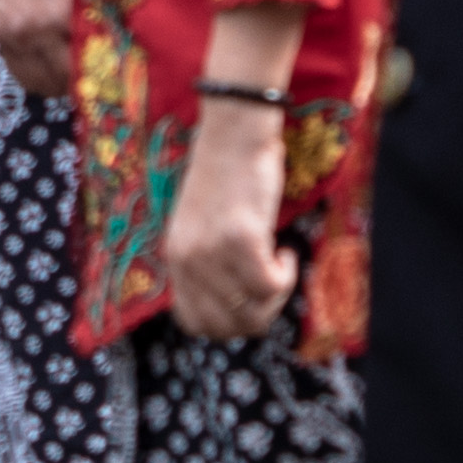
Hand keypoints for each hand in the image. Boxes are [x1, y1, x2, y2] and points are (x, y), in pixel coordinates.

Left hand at [162, 96, 297, 339]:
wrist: (234, 137)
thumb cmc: (226, 181)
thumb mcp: (203, 230)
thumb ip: (209, 268)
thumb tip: (237, 308)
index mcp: (175, 260)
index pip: (194, 323)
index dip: (228, 323)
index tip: (248, 298)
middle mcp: (187, 261)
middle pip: (227, 326)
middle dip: (259, 314)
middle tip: (273, 283)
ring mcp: (211, 252)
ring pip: (253, 310)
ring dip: (277, 294)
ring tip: (279, 261)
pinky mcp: (240, 238)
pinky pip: (270, 285)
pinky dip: (287, 275)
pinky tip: (286, 250)